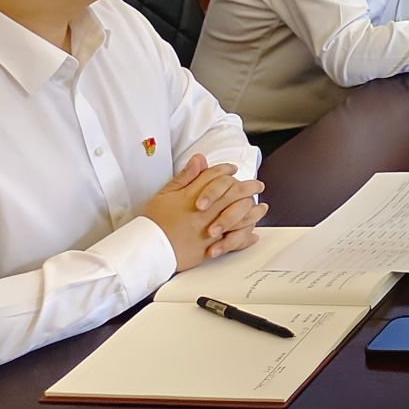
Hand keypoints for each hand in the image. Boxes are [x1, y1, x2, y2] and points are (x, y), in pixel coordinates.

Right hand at [141, 156, 269, 269]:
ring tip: (261, 207)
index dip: (226, 170)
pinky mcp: (210, 247)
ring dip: (253, 211)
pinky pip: (233, 241)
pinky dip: (244, 238)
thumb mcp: (165, 194)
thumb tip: (200, 159)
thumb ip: (185, 177)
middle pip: (234, 194)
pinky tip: (252, 234)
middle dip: (249, 187)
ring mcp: (210, 230)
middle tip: (258, 185)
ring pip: (239, 217)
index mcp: (195, 196)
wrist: (147, 249)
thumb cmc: (154, 223)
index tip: (232, 169)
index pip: (217, 177)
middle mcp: (206, 212)